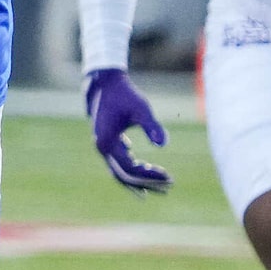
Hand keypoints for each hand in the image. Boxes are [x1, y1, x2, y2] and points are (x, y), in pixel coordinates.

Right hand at [84, 68, 169, 191]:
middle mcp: (102, 149)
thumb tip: (164, 144)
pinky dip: (132, 167)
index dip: (149, 176)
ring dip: (139, 178)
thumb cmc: (125, 94)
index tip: (168, 176)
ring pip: (120, 171)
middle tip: (168, 187)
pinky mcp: (106, 141)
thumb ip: (152, 126)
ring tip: (159, 183)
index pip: (129, 169)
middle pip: (124, 176)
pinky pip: (118, 161)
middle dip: (146, 183)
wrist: (105, 82)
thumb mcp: (141, 108)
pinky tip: (144, 166)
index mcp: (107, 143)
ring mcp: (102, 146)